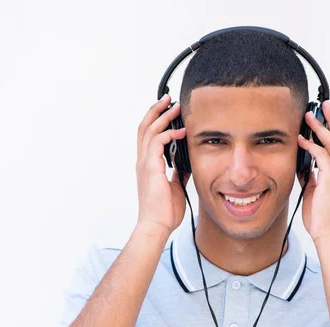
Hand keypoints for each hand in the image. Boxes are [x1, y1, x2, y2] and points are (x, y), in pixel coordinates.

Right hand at [136, 94, 189, 234]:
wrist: (157, 225)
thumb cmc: (164, 212)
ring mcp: (145, 163)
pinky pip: (157, 142)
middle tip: (169, 99)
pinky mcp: (150, 167)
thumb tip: (186, 163)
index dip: (156, 120)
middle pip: (144, 127)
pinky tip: (180, 131)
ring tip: (175, 106)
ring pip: (149, 130)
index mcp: (148, 166)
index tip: (168, 111)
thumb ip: (178, 172)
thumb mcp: (175, 186)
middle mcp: (143, 161)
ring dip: (162, 116)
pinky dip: (168, 133)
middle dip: (156, 110)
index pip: (148, 136)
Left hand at [296, 100, 329, 242]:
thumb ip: (311, 177)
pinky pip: (321, 157)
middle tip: (324, 104)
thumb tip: (302, 165)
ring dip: (320, 128)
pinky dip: (311, 146)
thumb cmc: (322, 218)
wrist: (329, 235)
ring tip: (309, 116)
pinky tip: (301, 140)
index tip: (327, 116)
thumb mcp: (314, 192)